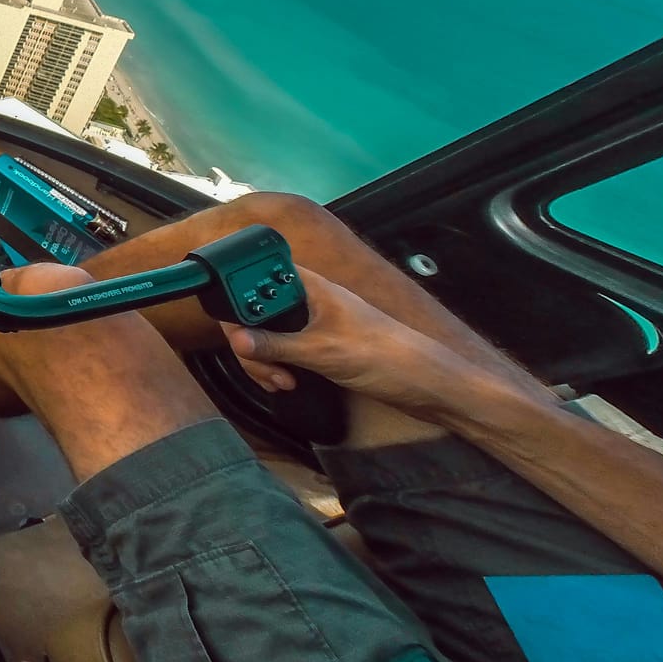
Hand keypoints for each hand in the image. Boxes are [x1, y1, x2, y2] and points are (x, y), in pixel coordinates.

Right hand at [223, 266, 462, 411]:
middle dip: (251, 340)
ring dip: (265, 359)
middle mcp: (310, 300)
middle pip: (258, 310)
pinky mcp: (321, 346)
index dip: (240, 297)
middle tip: (263, 365)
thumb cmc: (383, 357)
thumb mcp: (322, 352)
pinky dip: (279, 365)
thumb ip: (276, 345)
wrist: (426, 385)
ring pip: (270, 334)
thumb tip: (237, 340)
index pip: (259, 276)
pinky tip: (286, 381)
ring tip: (279, 381)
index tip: (236, 327)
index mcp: (312, 287)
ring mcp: (315, 324)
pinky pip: (285, 350)